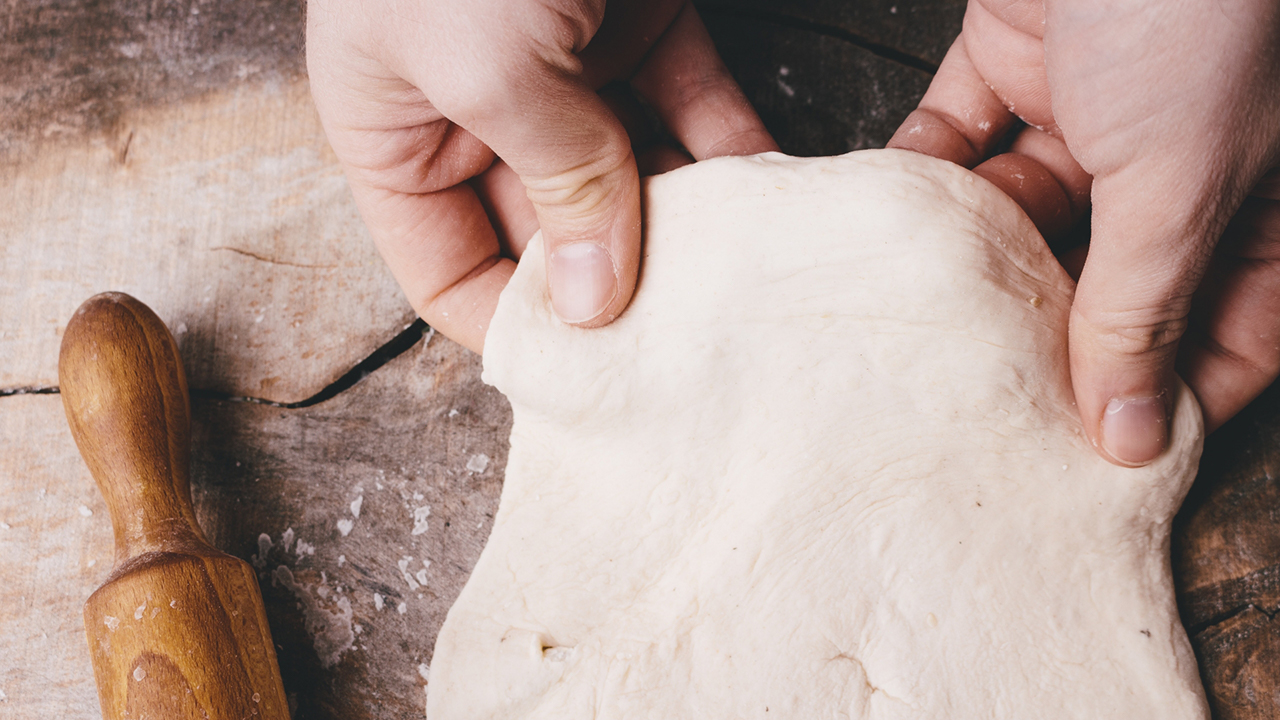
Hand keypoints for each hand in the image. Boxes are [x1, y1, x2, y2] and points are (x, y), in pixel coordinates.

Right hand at [306, 0, 776, 353]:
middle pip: (551, 238)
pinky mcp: (646, 29)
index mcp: (398, 130)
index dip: (515, 329)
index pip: (449, 270)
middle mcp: (479, 112)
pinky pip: (695, 116)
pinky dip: (735, 158)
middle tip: (689, 353)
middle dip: (616, 292)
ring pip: (632, 185)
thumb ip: (552, 179)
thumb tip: (599, 304)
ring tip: (747, 294)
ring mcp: (567, 71)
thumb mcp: (488, 60)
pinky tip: (781, 208)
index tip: (593, 384)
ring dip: (689, 236)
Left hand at [889, 0, 1279, 464]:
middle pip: (1115, 277)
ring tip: (924, 333)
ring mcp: (1094, 102)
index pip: (1234, 324)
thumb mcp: (1181, 177)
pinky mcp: (1015, 51)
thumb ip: (1146, 303)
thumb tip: (1132, 433)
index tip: (1110, 460)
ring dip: (977, 263)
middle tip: (995, 411)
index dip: (1181, 394)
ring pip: (1027, 211)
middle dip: (1058, 337)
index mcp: (1258, 189)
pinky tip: (887, 230)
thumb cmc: (1202, 9)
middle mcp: (1177, 152)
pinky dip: (922, 176)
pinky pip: (958, 133)